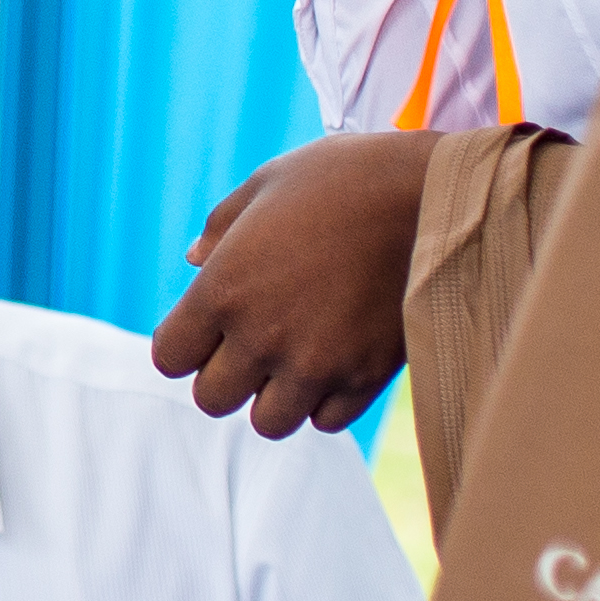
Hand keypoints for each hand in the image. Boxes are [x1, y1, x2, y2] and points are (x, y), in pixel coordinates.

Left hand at [150, 132, 433, 434]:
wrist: (431, 195)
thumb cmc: (341, 178)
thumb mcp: (266, 184)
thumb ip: (220, 226)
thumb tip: (193, 259)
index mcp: (223, 290)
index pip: (168, 358)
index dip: (181, 345)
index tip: (203, 328)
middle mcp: (261, 337)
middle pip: (211, 400)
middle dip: (222, 376)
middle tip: (248, 345)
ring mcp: (315, 364)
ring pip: (269, 423)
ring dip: (273, 396)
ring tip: (292, 359)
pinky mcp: (365, 379)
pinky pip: (326, 421)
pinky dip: (323, 401)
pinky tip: (334, 362)